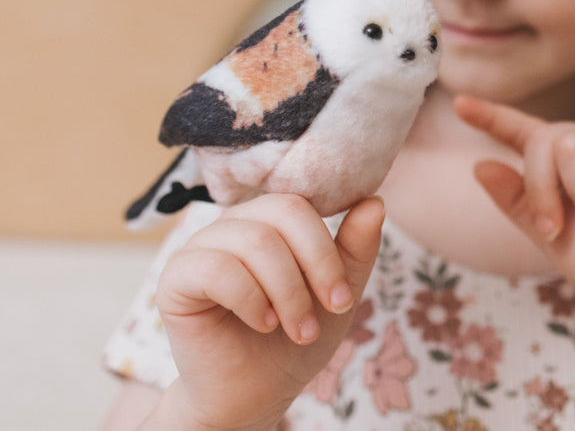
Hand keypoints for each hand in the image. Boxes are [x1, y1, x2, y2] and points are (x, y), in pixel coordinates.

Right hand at [153, 194, 383, 429]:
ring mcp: (202, 244)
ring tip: (299, 329)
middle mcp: (236, 221)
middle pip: (284, 211)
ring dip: (288, 292)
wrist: (254, 395)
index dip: (328, 250)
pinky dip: (251, 299)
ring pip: (255, 242)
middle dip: (315, 267)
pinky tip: (263, 323)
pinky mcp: (176, 275)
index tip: (344, 298)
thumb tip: (374, 202)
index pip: (304, 203)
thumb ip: (356, 247)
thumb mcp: (337, 293)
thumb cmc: (294, 339)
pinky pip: (217, 268)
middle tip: (328, 313)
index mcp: (271, 217)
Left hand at [455, 96, 574, 334]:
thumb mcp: (549, 232)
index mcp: (572, 165)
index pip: (527, 132)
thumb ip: (516, 199)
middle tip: (558, 228)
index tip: (459, 104)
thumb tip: (480, 165)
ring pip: (573, 143)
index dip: (493, 117)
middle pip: (545, 139)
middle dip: (541, 188)